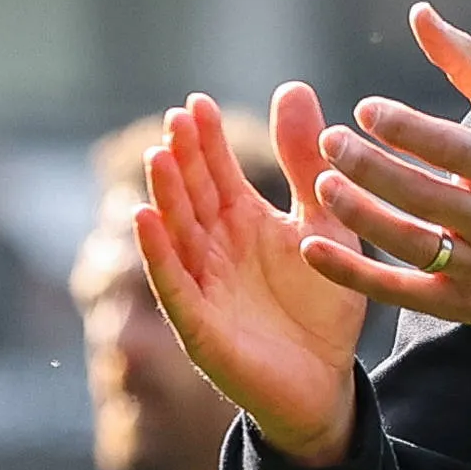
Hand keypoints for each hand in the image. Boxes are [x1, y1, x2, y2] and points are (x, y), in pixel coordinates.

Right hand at [133, 84, 367, 466]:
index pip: (216, 172)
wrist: (327, 381)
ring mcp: (203, 286)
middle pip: (191, 195)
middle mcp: (215, 249)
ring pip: (176, 234)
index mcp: (243, 222)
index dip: (205, 140)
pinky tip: (143, 219)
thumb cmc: (323, 304)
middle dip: (182, 159)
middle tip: (176, 119)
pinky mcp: (199, 325)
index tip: (196, 103)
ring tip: (158, 157)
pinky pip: (173, 284)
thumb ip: (306, 165)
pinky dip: (157, 253)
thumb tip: (292, 88)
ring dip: (164, 197)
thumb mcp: (325, 224)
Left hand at [302, 3, 470, 337]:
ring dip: (362, 216)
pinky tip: (312, 249)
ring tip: (319, 186)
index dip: (407, 129)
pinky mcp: (461, 305)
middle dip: (372, 169)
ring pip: (412, 243)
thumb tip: (418, 14)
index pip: (453, 148)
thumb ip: (467, 62)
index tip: (365, 110)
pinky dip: (354, 274)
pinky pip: (401, 291)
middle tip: (328, 142)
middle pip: (426, 196)